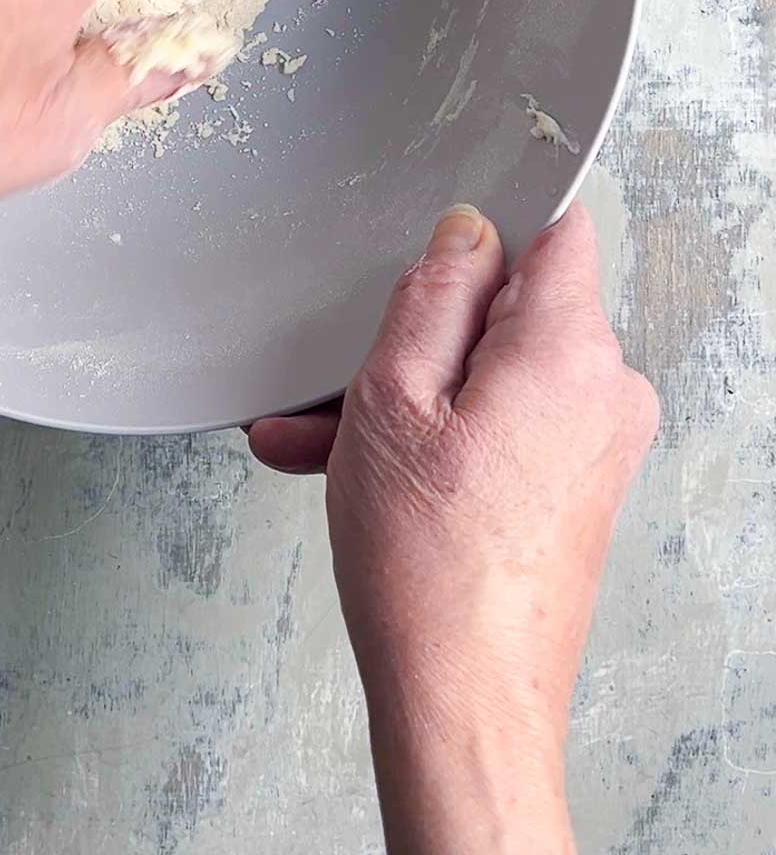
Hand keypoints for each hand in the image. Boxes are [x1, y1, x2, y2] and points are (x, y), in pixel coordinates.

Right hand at [248, 203, 658, 853]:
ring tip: (320, 437)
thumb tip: (467, 234)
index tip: (432, 250)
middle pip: (509, 311)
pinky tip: (355, 471)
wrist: (464, 698)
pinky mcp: (579, 486)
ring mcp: (597, 445)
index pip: (555, 227)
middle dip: (418, 335)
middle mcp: (605, 391)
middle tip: (339, 377)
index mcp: (570, 349)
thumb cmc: (428, 564)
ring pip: (491, 375)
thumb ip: (433, 293)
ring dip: (408, 397)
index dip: (485, 229)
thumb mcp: (392, 395)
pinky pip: (502, 427)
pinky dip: (436, 439)